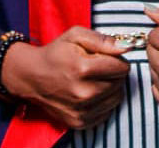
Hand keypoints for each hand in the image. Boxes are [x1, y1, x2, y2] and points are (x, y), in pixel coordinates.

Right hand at [1, 26, 130, 128]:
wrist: (32, 77)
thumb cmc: (56, 52)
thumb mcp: (76, 35)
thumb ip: (102, 39)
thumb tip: (126, 47)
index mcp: (83, 69)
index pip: (121, 67)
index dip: (118, 59)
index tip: (108, 56)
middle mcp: (83, 93)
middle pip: (120, 83)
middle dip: (115, 72)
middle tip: (101, 66)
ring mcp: (81, 110)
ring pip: (116, 98)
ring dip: (112, 87)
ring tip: (96, 78)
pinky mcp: (79, 122)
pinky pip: (106, 112)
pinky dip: (104, 102)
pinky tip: (92, 91)